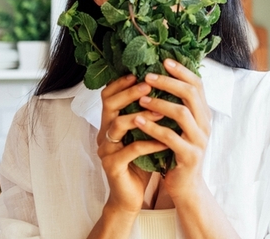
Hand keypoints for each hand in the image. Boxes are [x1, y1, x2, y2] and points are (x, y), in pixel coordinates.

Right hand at [98, 74, 167, 214]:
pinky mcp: (112, 166)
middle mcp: (104, 133)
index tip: (142, 73)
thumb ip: (147, 115)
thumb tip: (166, 89)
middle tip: (149, 85)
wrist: (130, 197)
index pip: (108, 95)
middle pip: (109, 104)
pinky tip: (165, 141)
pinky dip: (150, 143)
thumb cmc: (139, 162)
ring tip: (161, 111)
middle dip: (130, 92)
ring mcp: (106, 149)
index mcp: (110, 122)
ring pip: (117, 125)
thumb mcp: (143, 135)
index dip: (122, 82)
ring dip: (141, 115)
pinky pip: (131, 149)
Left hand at [137, 59, 211, 203]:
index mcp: (204, 114)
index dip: (182, 70)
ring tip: (141, 98)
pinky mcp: (189, 156)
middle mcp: (205, 124)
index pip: (197, 84)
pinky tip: (139, 121)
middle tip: (148, 76)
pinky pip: (171, 138)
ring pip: (182, 113)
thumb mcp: (180, 126)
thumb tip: (160, 77)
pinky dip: (153, 127)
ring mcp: (199, 140)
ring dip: (159, 103)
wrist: (186, 186)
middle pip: (191, 94)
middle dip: (168, 82)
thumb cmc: (177, 152)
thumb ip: (177, 105)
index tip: (164, 60)